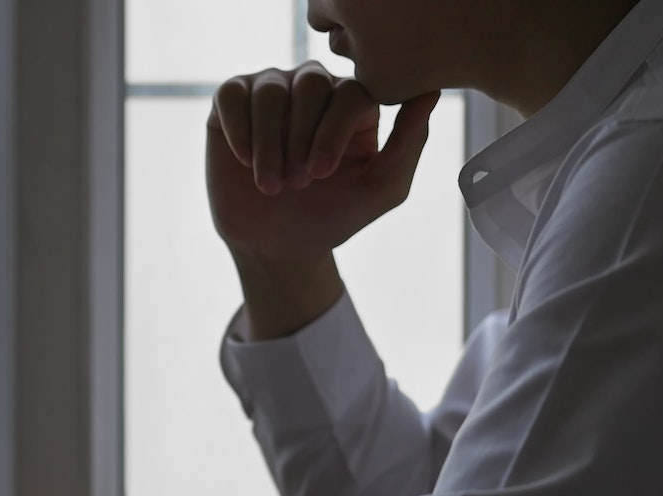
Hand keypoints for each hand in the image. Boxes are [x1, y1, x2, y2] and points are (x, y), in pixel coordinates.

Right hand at [207, 63, 437, 261]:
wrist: (275, 246)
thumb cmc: (332, 216)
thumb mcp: (381, 189)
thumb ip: (410, 142)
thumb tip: (430, 92)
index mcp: (353, 102)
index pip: (351, 90)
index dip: (334, 130)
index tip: (322, 175)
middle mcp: (314, 88)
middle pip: (310, 83)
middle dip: (300, 138)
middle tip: (297, 182)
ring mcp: (271, 91)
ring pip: (269, 89)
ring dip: (269, 142)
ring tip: (270, 182)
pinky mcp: (231, 104)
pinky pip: (231, 94)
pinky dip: (239, 129)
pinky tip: (244, 161)